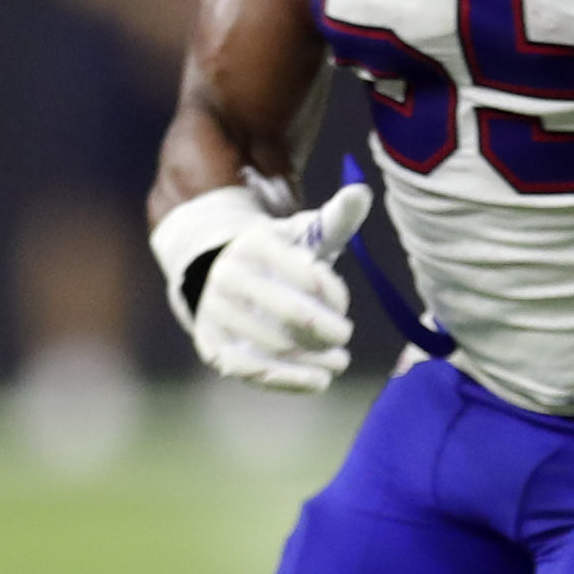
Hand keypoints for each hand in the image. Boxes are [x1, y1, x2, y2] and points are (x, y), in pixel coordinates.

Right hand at [161, 176, 372, 393]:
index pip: (310, 275)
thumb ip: (335, 219)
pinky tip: (318, 381)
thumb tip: (362, 192)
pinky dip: (288, 380)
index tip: (342, 304)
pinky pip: (251, 370)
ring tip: (338, 361)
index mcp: (256, 243)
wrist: (224, 277)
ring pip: (277, 345)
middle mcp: (229, 275)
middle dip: (330, 330)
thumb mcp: (304, 236)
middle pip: (294, 313)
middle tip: (344, 336)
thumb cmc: (280, 258)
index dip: (335, 296)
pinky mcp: (211, 344)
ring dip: (317, 359)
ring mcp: (216, 311)